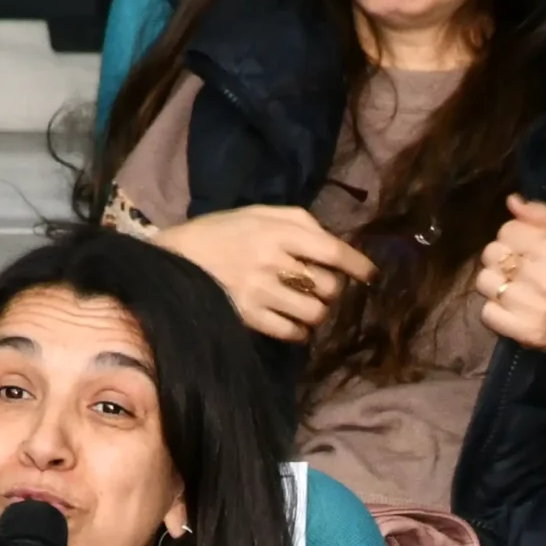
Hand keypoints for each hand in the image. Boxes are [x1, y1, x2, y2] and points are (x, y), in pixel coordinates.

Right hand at [155, 205, 375, 341]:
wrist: (174, 259)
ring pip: (314, 312)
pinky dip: (300, 331)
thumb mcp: (258, 213)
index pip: (331, 250)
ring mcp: (259, 291)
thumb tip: (334, 245)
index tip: (370, 275)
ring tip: (307, 307)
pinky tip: (294, 323)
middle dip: (331, 289)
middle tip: (320, 288)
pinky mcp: (248, 317)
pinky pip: (291, 332)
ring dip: (318, 312)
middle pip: (327, 286)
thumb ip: (298, 223)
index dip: (357, 264)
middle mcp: (272, 260)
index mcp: (277, 231)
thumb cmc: (221, 232)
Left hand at [476, 195, 545, 369]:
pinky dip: (495, 311)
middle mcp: (542, 276)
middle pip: (491, 254)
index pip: (507, 230)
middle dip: (500, 259)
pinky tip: (512, 310)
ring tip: (513, 289)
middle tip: (518, 270)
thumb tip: (512, 201)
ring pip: (484, 282)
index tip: (524, 249)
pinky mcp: (524, 332)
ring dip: (495, 284)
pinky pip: (486, 313)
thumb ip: (543, 217)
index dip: (512, 237)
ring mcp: (532, 306)